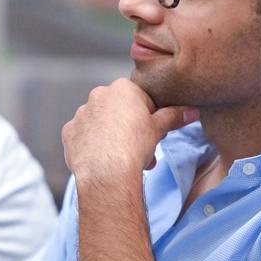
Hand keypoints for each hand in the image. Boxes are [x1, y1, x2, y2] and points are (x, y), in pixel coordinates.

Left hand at [62, 78, 197, 181]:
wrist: (106, 172)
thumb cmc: (134, 146)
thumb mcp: (159, 129)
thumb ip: (174, 116)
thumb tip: (191, 111)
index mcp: (121, 88)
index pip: (141, 99)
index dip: (149, 117)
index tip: (152, 132)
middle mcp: (98, 95)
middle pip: (120, 111)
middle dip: (131, 129)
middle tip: (142, 149)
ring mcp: (81, 113)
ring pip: (102, 124)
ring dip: (113, 137)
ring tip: (124, 159)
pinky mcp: (69, 132)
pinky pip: (84, 136)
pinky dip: (93, 145)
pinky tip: (103, 159)